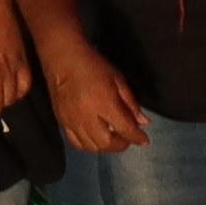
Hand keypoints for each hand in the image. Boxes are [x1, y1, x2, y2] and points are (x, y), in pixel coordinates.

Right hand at [36, 27, 148, 158]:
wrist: (62, 57)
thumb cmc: (93, 65)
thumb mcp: (118, 79)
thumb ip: (131, 103)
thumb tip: (143, 123)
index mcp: (104, 102)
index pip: (125, 129)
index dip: (137, 137)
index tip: (144, 140)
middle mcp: (87, 116)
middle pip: (107, 143)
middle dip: (121, 144)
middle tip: (127, 138)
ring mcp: (72, 121)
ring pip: (91, 146)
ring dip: (105, 146)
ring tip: (112, 138)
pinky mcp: (62, 122)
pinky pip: (76, 143)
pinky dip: (88, 145)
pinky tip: (95, 138)